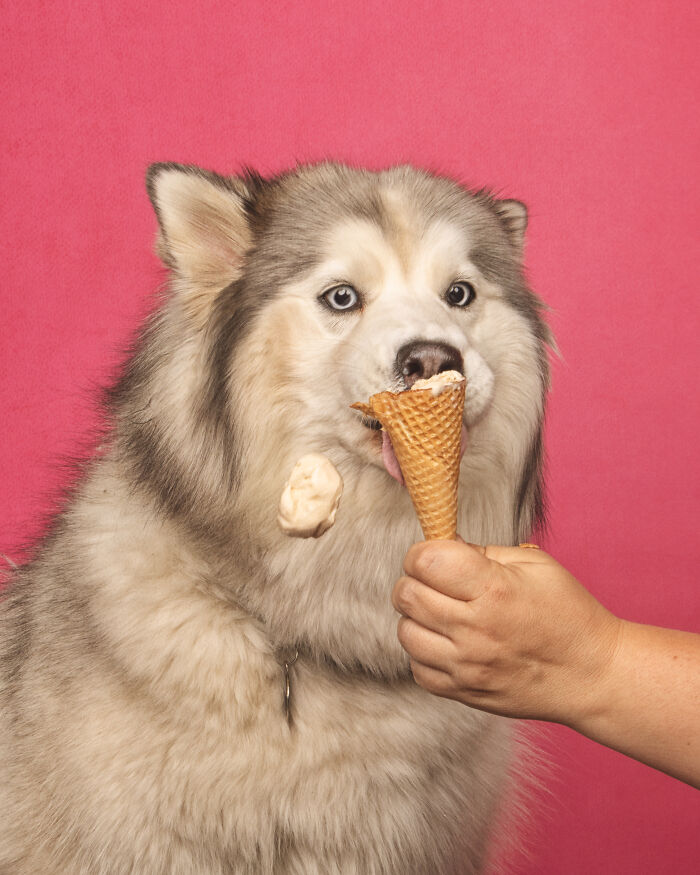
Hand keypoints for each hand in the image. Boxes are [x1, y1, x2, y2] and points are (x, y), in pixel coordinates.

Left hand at [392, 540, 621, 724]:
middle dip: (415, 579)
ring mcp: (466, 666)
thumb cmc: (568, 613)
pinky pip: (418, 668)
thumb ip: (481, 552)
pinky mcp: (464, 693)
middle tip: (438, 581)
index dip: (423, 552)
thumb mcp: (534, 564)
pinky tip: (449, 642)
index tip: (435, 554)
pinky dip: (425, 652)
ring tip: (444, 612)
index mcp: (493, 589)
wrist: (593, 674)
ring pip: (405, 632)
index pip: (425, 561)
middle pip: (406, 595)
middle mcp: (474, 629)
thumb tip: (440, 545)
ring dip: (417, 617)